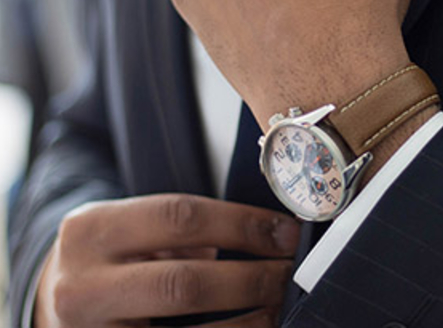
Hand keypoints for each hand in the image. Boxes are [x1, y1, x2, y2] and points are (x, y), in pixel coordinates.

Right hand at [34, 194, 299, 326]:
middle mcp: (82, 286)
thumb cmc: (114, 257)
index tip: (287, 232)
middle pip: (185, 282)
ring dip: (249, 321)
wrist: (56, 303)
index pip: (180, 217)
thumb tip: (273, 233)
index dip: (243, 224)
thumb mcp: (132, 227)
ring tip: (282, 305)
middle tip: (293, 273)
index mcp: (92, 230)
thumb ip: (186, 227)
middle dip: (252, 278)